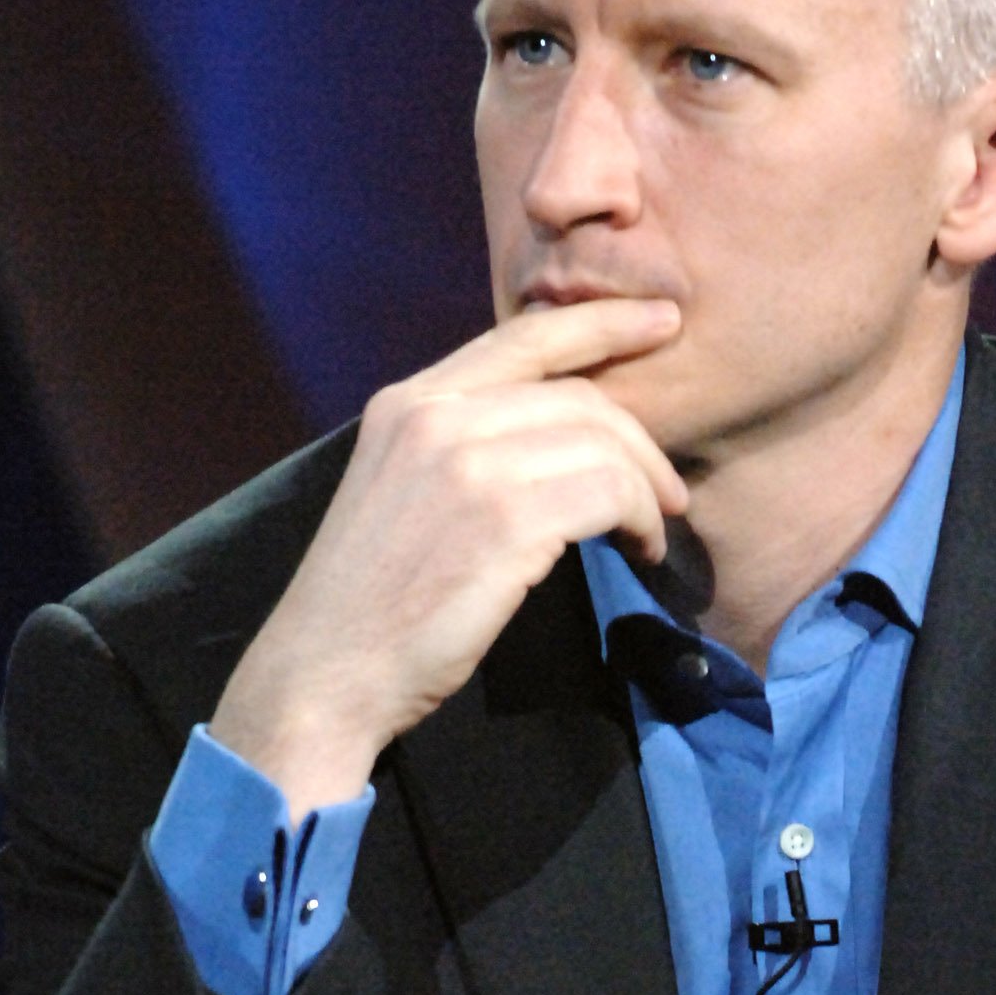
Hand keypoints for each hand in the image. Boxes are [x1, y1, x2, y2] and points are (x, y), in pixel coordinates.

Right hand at [210, 297, 686, 814]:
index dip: (602, 323)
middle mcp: (435, 417)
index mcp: (408, 403)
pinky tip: (638, 550)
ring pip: (604, 442)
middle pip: (579, 395)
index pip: (522, 336)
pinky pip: (610, 491)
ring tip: (651, 533)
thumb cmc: (372, 604)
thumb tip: (556, 436)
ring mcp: (468, 464)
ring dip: (647, 489)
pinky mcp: (504, 520)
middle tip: (669, 493)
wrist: (326, 673)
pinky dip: (641, 518)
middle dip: (642, 440)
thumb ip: (461, 446)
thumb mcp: (402, 491)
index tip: (662, 321)